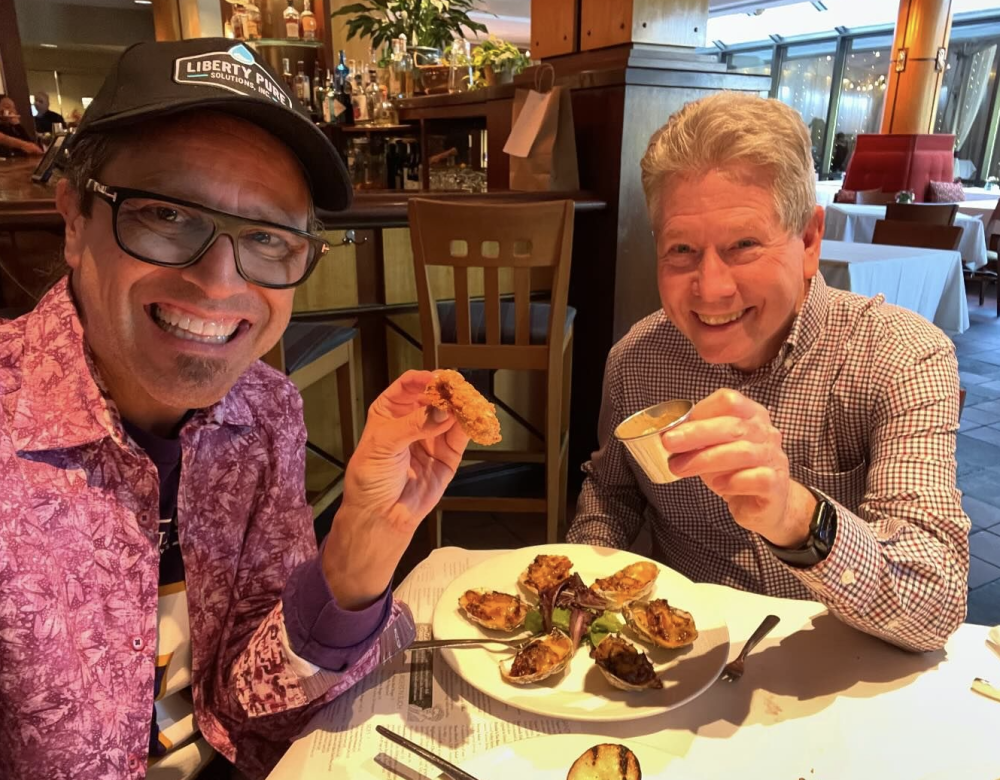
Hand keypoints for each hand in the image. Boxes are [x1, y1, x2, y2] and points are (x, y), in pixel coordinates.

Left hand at [322, 370, 469, 608]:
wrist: (380, 516)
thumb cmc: (369, 480)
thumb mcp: (384, 445)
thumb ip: (414, 424)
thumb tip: (441, 410)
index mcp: (389, 412)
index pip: (407, 386)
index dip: (422, 379)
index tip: (436, 378)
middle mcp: (412, 422)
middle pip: (434, 397)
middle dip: (446, 391)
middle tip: (458, 389)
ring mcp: (431, 438)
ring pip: (450, 414)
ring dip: (461, 407)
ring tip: (469, 402)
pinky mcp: (447, 456)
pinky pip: (460, 436)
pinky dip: (469, 425)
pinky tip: (472, 418)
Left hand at [661, 389, 815, 548]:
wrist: (763, 504)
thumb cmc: (733, 470)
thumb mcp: (713, 447)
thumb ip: (698, 437)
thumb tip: (667, 434)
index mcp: (751, 415)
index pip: (729, 400)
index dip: (701, 411)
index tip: (676, 426)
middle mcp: (766, 432)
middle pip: (733, 425)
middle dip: (696, 433)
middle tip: (668, 443)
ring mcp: (773, 458)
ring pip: (741, 452)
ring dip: (705, 459)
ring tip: (679, 468)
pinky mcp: (775, 485)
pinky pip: (756, 478)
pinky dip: (734, 481)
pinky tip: (719, 486)